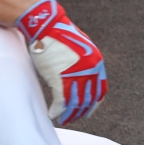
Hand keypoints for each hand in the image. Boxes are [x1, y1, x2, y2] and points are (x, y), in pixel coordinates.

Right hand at [15, 0, 106, 124]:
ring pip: (74, 102)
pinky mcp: (59, 77)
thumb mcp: (79, 48)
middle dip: (79, 112)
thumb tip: (84, 77)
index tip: (86, 112)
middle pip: (87, 99)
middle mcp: (90, 69)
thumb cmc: (58, 35)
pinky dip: (56, 110)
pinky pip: (60, 101)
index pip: (100, 91)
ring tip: (62, 119)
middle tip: (72, 119)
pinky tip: (52, 114)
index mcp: (96, 62)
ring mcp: (75, 74)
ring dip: (68, 114)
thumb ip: (84, 63)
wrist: (44, 25)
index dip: (93, 104)